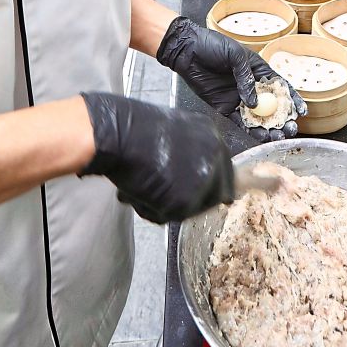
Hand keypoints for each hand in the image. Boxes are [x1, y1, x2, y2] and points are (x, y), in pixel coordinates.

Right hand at [79, 92, 232, 223]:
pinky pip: (169, 216)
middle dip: (189, 198)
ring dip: (167, 204)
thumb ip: (191, 153)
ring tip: (143, 187)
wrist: (121, 135)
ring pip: (190, 209)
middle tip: (163, 194)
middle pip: (215, 195)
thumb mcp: (176, 133)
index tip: (195, 192)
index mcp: (213, 137)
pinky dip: (151, 209)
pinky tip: (137, 192)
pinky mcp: (186, 199)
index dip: (207, 186)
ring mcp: (203, 180)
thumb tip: (194, 177)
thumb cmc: (137, 130)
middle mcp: (215, 158)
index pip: (225, 173)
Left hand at [156, 16, 306, 141]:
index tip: (301, 111)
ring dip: (269, 128)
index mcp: (258, 70)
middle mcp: (251, 86)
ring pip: (258, 117)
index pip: (280, 86)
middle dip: (283, 118)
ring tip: (279, 137)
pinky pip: (241, 122)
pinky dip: (251, 130)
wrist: (187, 51)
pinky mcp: (225, 107)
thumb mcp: (235, 55)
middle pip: (272, 106)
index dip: (292, 99)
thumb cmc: (212, 45)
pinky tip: (261, 136)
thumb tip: (254, 102)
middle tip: (290, 128)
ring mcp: (239, 98)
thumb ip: (246, 78)